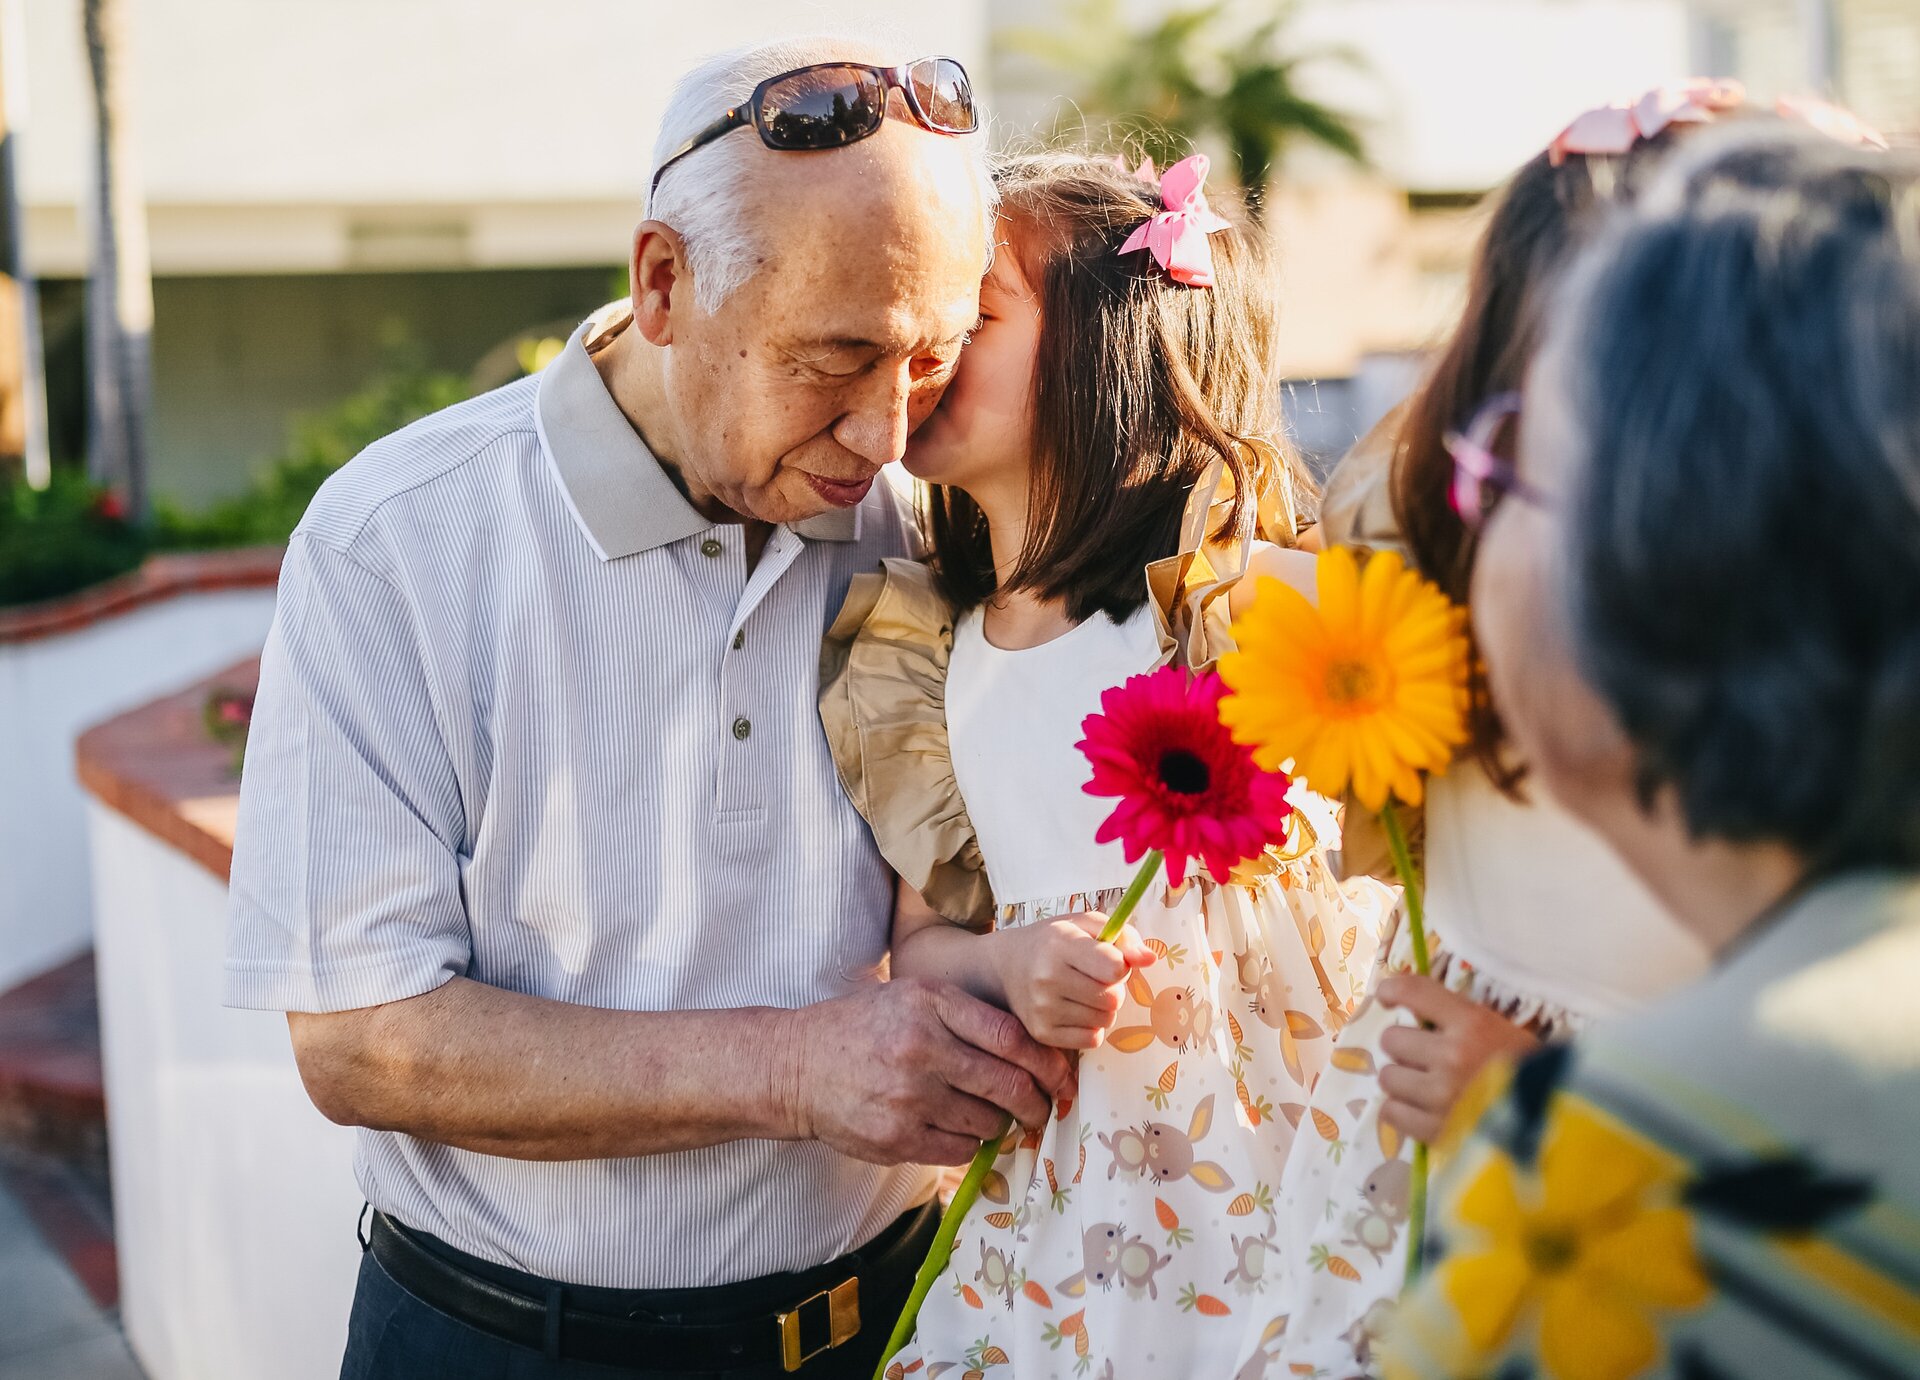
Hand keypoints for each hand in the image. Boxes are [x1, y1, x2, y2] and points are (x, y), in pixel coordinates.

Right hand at [772, 979, 1074, 1166]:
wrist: (795, 1066)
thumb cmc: (864, 1027)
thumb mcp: (913, 997)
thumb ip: (967, 1015)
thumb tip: (1034, 1050)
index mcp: (930, 1005)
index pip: (1012, 1038)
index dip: (1048, 1064)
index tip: (1062, 1078)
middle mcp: (921, 1049)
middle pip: (1008, 1085)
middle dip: (1037, 1103)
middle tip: (1043, 1108)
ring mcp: (907, 1098)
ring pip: (988, 1122)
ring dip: (1001, 1124)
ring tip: (993, 1115)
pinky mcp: (895, 1139)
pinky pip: (960, 1149)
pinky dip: (971, 1143)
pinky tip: (961, 1130)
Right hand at [990, 913, 1155, 1049]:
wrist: (1007, 966)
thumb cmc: (1054, 941)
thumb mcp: (1086, 925)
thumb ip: (1124, 937)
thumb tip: (1150, 958)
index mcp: (1060, 943)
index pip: (1115, 968)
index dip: (1120, 965)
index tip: (1108, 959)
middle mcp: (1047, 978)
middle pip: (1114, 998)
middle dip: (1113, 988)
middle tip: (1094, 977)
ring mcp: (1043, 1009)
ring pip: (1105, 1020)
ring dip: (1103, 1008)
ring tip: (1084, 992)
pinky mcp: (1042, 1033)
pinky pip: (1092, 1039)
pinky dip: (1091, 1027)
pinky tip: (1075, 1009)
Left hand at [1375, 974, 1540, 1141]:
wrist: (1560, 1124)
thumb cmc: (1533, 1073)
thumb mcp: (1504, 1032)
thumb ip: (1461, 1022)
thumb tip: (1417, 1014)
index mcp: (1472, 1023)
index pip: (1413, 992)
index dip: (1391, 990)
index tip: (1388, 998)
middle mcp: (1451, 1056)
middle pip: (1392, 1039)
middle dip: (1405, 1047)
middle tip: (1424, 1057)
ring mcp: (1441, 1096)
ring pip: (1388, 1077)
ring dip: (1403, 1080)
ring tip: (1425, 1088)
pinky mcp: (1436, 1131)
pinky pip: (1392, 1113)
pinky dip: (1401, 1111)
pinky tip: (1420, 1111)